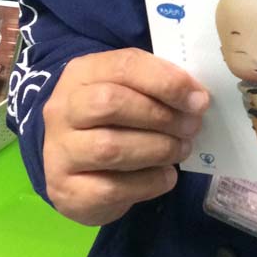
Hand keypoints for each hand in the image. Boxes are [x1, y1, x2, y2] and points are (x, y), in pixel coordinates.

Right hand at [42, 48, 209, 226]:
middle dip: (161, 116)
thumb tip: (196, 98)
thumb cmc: (113, 120)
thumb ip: (158, 86)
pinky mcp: (66, 190)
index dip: (166, 82)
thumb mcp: (130, 90)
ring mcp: (58, 152)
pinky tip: (166, 176)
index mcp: (82, 73)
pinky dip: (149, 182)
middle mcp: (62, 110)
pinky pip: (111, 188)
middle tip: (192, 127)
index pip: (124, 66)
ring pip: (110, 148)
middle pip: (110, 103)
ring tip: (181, 149)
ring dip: (158, 149)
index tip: (198, 99)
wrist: (76, 167)